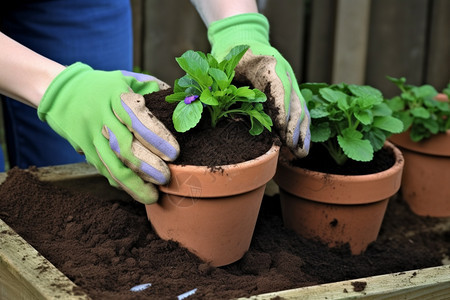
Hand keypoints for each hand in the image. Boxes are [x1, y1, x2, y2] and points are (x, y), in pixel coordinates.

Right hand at [38, 63, 178, 203]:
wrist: (63, 91)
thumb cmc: (107, 86)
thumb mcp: (129, 78)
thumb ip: (154, 90)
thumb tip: (180, 106)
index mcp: (115, 95)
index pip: (135, 118)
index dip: (155, 137)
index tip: (174, 153)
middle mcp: (100, 116)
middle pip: (123, 147)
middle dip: (147, 166)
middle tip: (166, 177)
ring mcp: (90, 136)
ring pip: (111, 165)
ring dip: (133, 183)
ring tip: (153, 195)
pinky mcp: (85, 151)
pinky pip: (103, 171)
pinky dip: (121, 184)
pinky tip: (137, 190)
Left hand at [207, 13, 309, 156]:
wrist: (246, 38)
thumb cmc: (231, 53)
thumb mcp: (222, 65)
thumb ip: (220, 85)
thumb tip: (214, 108)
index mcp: (267, 63)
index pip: (278, 88)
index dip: (281, 109)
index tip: (280, 129)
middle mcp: (284, 72)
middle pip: (293, 100)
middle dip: (292, 126)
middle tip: (289, 146)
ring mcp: (291, 81)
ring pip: (301, 107)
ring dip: (301, 131)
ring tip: (299, 153)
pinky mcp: (292, 90)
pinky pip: (301, 111)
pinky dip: (303, 129)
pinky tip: (302, 147)